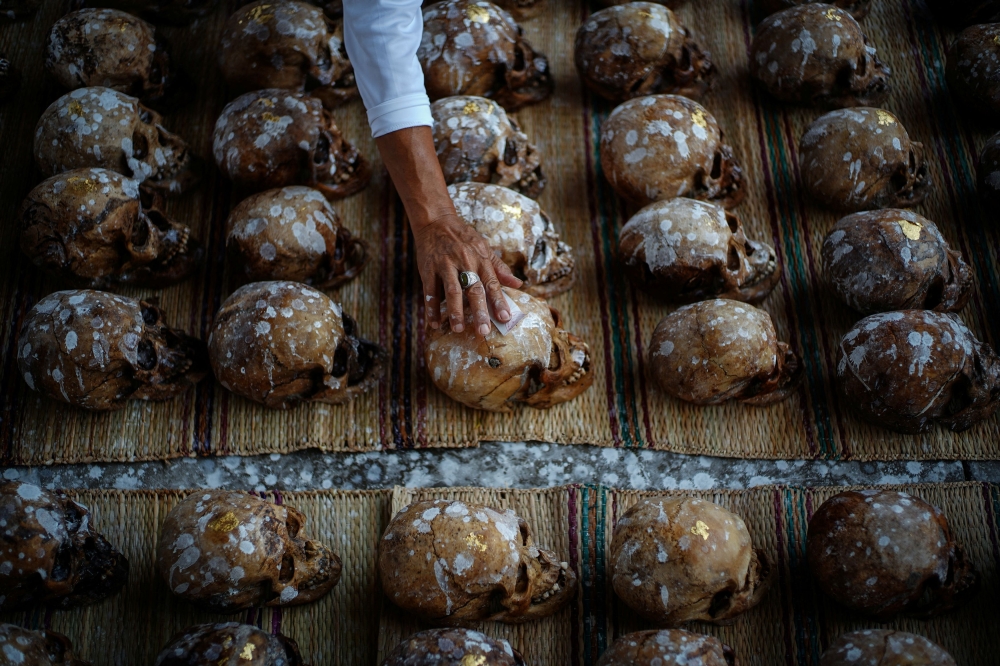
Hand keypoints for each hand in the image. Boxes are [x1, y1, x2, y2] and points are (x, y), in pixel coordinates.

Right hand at [373, 126, 520, 336]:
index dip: (499, 301)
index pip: (492, 283)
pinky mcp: (428, 269)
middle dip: (479, 311)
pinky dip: (431, 308)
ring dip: (454, 311)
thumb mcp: (484, 248)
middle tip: (483, 331)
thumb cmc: (463, 237)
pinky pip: (430, 291)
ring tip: (458, 328)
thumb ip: (500, 269)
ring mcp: (445, 266)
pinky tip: (434, 323)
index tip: (505, 318)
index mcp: (480, 259)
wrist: (436, 221)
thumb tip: (518, 285)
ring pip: (451, 290)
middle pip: (473, 289)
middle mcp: (464, 262)